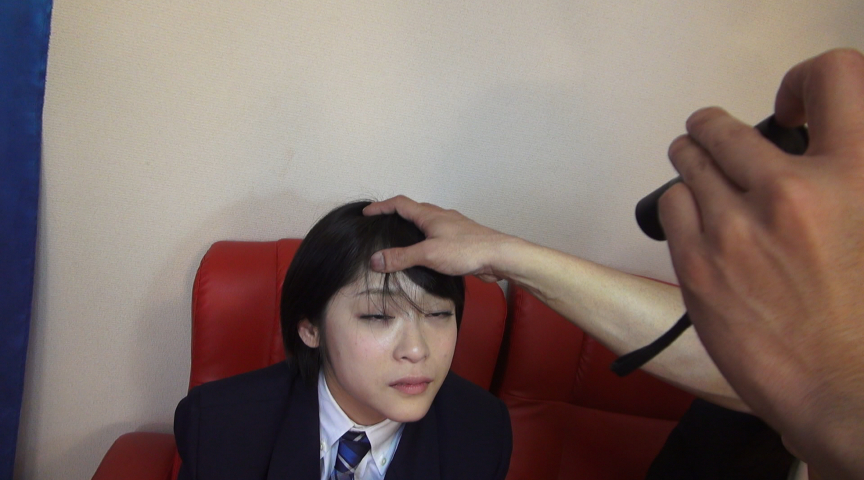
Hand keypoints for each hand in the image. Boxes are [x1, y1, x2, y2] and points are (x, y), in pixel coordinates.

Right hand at [363, 195, 515, 281]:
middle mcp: (441, 217)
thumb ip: (401, 257)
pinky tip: (426, 253)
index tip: (367, 213)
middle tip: (382, 223)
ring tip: (400, 238)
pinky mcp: (461, 241)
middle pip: (414, 209)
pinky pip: (438, 235)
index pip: (400, 204)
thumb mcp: (428, 254)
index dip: (381, 207)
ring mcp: (452, 228)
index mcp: (430, 215)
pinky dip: (426, 239)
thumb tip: (374, 260)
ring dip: (412, 226)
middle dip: (396, 214)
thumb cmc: (467, 250)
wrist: (500, 256)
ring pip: (427, 222)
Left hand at [659, 49, 863, 477]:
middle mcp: (791, 191)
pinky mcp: (697, 262)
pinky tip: (696, 222)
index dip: (805, 80)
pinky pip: (670, 204)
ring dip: (692, 167)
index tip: (790, 101)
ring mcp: (736, 227)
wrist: (844, 388)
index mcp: (855, 175)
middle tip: (713, 140)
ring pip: (687, 163)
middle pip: (725, 126)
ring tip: (700, 178)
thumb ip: (842, 183)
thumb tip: (809, 156)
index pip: (834, 77)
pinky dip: (680, 207)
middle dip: (714, 132)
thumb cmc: (862, 316)